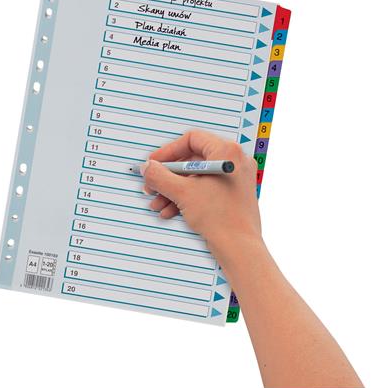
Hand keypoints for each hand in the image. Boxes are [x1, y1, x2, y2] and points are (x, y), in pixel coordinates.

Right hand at [141, 130, 261, 248]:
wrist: (239, 248)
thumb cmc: (221, 218)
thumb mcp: (182, 193)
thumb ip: (160, 176)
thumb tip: (148, 167)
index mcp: (226, 152)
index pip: (191, 139)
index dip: (168, 151)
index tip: (154, 163)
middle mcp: (234, 161)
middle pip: (192, 160)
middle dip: (168, 176)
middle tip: (153, 185)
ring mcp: (235, 178)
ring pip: (196, 177)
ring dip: (173, 189)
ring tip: (158, 203)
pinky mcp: (232, 194)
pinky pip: (205, 188)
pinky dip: (186, 197)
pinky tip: (170, 210)